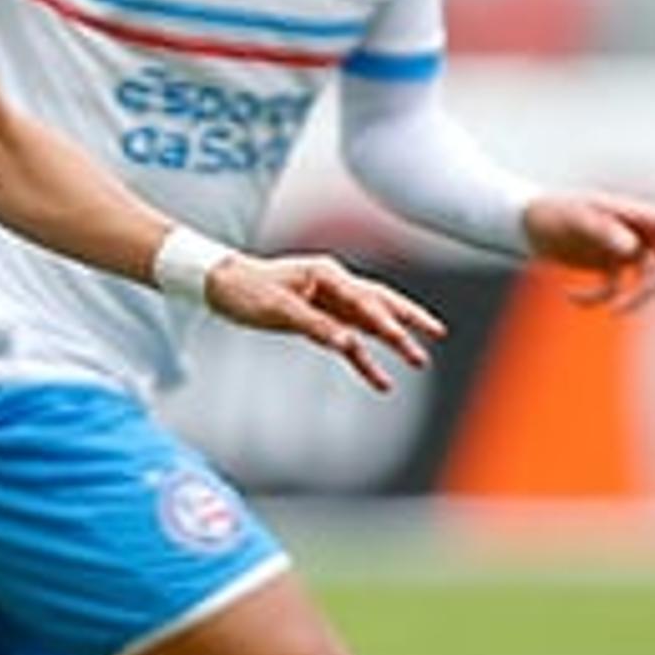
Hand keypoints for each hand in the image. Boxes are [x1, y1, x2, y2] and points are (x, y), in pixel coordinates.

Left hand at [200, 251, 443, 392]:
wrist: (218, 285)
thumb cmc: (244, 289)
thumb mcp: (278, 309)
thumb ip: (315, 326)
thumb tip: (349, 343)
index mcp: (325, 274)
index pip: (363, 297)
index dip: (385, 316)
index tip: (403, 334)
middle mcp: (333, 284)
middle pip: (379, 303)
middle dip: (408, 319)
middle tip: (437, 334)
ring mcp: (328, 302)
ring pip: (369, 322)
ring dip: (392, 341)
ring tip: (419, 361)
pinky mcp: (319, 319)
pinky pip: (348, 340)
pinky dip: (363, 358)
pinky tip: (380, 381)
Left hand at [522, 189, 654, 312]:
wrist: (525, 221)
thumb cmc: (551, 211)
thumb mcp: (574, 217)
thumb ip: (602, 230)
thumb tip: (633, 249)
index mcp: (632, 213)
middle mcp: (634, 232)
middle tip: (634, 299)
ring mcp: (624, 250)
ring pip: (644, 281)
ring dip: (630, 299)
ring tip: (611, 311)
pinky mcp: (607, 266)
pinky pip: (614, 289)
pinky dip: (595, 298)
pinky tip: (569, 295)